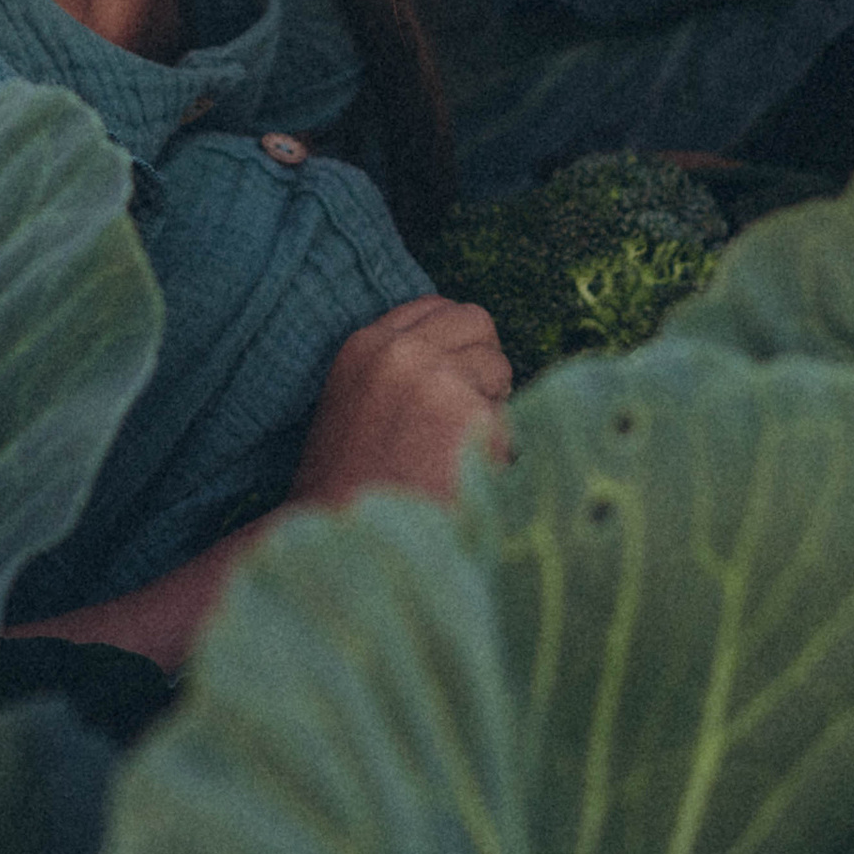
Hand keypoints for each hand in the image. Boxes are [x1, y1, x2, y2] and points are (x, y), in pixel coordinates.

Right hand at [291, 295, 513, 509]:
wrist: (342, 546)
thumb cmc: (351, 487)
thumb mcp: (355, 403)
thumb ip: (396, 368)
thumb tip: (459, 351)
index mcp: (366, 344)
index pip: (435, 307)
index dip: (455, 342)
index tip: (454, 378)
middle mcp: (400, 350)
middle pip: (477, 322)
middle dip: (482, 363)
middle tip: (465, 415)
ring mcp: (436, 379)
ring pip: (500, 368)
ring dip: (492, 407)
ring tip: (455, 453)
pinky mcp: (470, 416)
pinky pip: (510, 422)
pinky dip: (499, 453)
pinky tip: (462, 480)